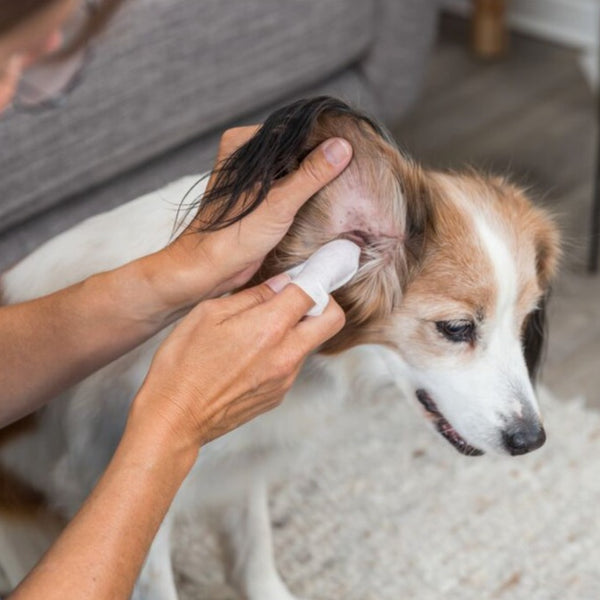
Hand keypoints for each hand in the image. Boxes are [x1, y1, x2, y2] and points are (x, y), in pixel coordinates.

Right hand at [128, 279, 344, 449]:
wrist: (174, 418)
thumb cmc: (183, 364)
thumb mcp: (209, 314)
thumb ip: (251, 296)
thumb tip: (281, 283)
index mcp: (269, 328)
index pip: (314, 292)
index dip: (314, 275)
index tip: (309, 270)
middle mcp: (286, 354)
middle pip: (333, 320)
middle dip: (322, 303)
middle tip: (296, 299)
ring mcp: (285, 378)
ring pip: (311, 342)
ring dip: (296, 330)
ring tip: (257, 330)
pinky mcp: (278, 394)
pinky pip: (292, 364)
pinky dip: (281, 352)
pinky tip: (249, 355)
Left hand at [160, 126, 352, 303]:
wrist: (210, 267)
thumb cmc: (233, 236)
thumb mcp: (280, 202)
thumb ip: (312, 174)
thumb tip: (341, 148)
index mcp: (243, 143)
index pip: (292, 131)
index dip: (322, 139)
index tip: (350, 147)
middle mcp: (246, 156)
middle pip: (294, 149)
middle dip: (320, 158)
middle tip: (352, 166)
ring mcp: (252, 177)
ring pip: (292, 168)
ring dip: (314, 176)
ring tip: (344, 181)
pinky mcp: (258, 196)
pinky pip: (287, 185)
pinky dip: (304, 191)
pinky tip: (324, 197)